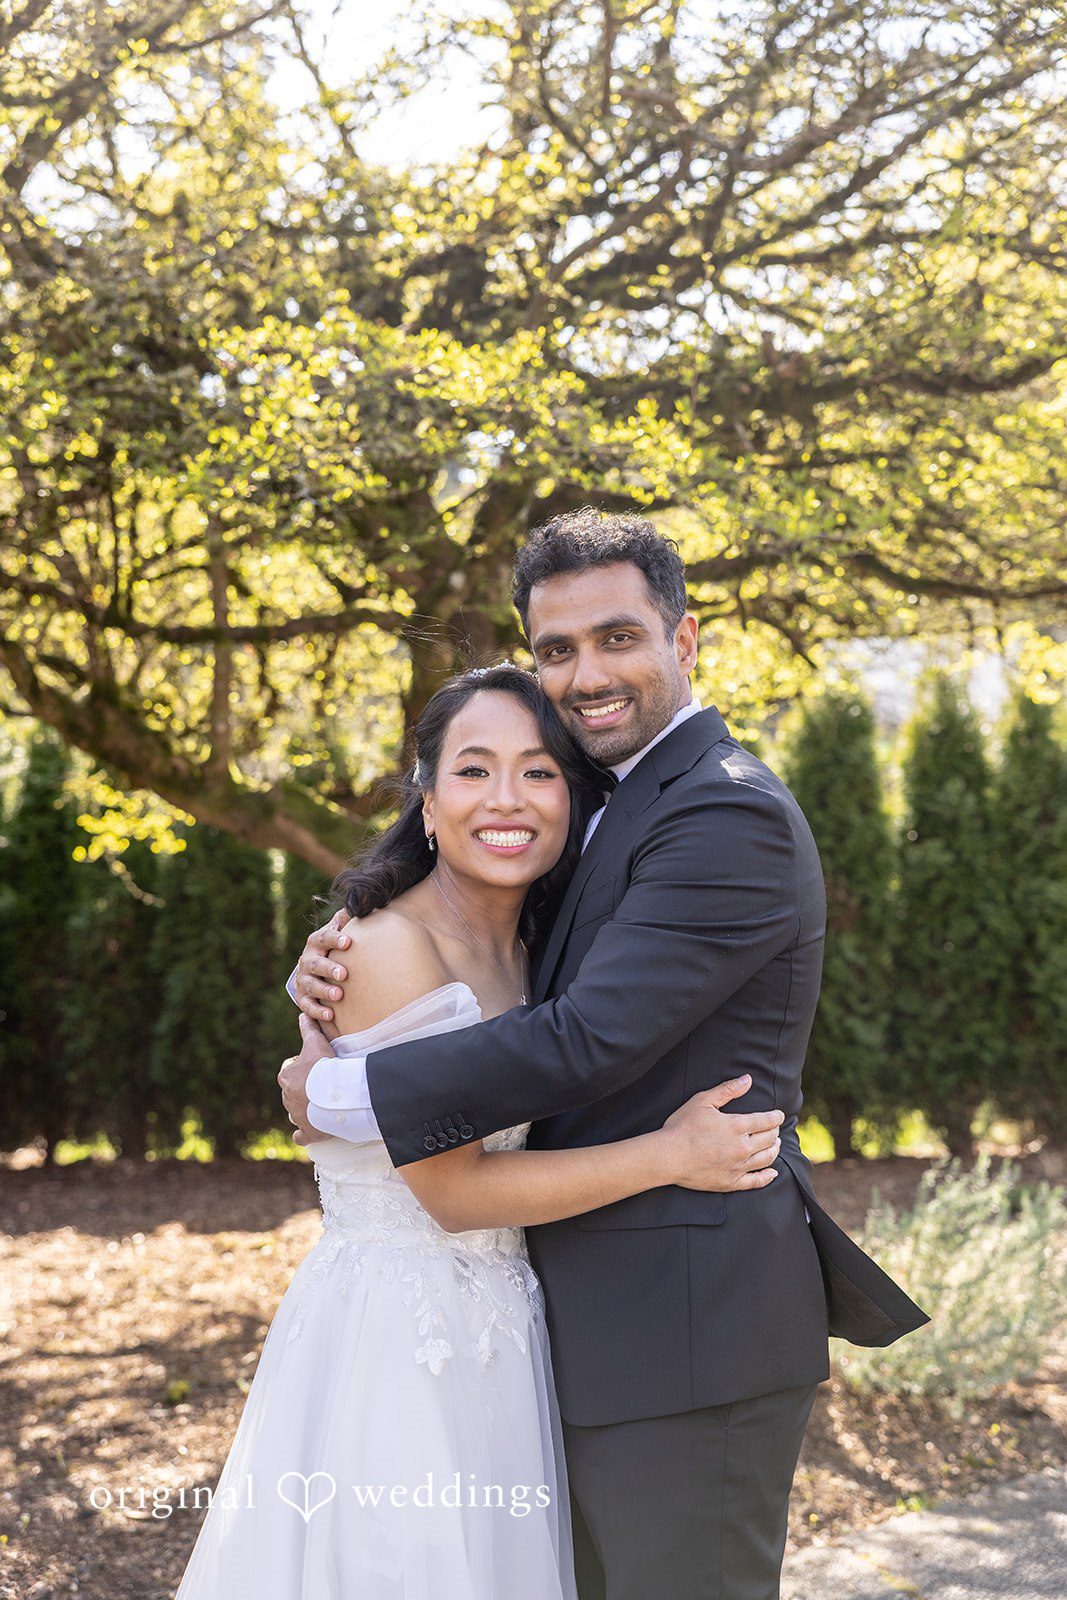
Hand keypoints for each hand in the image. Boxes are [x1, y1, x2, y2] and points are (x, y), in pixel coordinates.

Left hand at [278, 1014, 336, 1145]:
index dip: (301, 1068)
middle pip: (292, 1092)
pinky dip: (303, 1134)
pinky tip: (308, 1131)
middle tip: (320, 1086)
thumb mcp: (315, 1043)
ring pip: (295, 1112)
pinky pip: (300, 1135)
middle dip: (303, 1089)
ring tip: (318, 1106)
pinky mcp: (307, 1132)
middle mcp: (287, 1097)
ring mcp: (296, 1115)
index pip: (289, 1070)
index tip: (314, 1068)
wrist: (336, 1093)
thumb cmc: (324, 1066)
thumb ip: (308, 1030)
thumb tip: (302, 1015)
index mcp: (286, 1076)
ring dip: (303, 1109)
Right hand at [293, 907, 353, 1021]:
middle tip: (344, 974)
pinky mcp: (303, 998)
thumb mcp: (341, 933)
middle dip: (328, 968)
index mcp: (317, 942)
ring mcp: (304, 980)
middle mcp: (307, 960)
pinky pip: (307, 1006)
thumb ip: (349, 919)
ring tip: (339, 996)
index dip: (334, 939)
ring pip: (310, 985)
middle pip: (314, 963)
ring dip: (323, 991)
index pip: (323, 937)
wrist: (316, 970)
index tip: (348, 942)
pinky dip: (317, 1011)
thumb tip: (364, 897)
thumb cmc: (335, 949)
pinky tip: (331, 1016)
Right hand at [659, 1076, 783, 1191]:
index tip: (778, 1115)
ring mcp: (738, 1167)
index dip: (776, 1117)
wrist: (668, 1156)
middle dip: (775, 1132)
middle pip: (769, 1139)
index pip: (766, 1121)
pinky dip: (768, 1177)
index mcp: (738, 1125)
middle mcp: (742, 1147)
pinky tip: (773, 1173)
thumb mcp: (703, 1101)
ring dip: (774, 1150)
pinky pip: (756, 1182)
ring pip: (766, 1159)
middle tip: (775, 1129)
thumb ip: (727, 1089)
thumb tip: (748, 1079)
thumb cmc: (682, 1126)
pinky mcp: (731, 1182)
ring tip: (775, 1145)